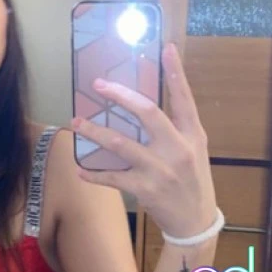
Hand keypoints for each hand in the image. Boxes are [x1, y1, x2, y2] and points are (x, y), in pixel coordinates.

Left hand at [69, 42, 217, 238]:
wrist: (196, 222)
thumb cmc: (192, 178)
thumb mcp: (194, 148)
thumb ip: (175, 125)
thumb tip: (143, 101)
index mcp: (192, 134)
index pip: (184, 98)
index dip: (176, 72)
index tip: (167, 48)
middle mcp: (178, 148)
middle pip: (147, 113)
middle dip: (120, 96)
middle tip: (98, 85)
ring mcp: (160, 169)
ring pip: (121, 144)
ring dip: (94, 132)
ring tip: (76, 122)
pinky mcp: (145, 189)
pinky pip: (112, 177)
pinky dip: (93, 173)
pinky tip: (79, 168)